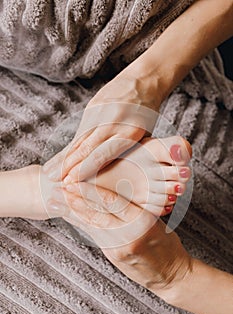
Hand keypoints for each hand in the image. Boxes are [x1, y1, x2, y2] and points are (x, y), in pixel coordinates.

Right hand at [43, 75, 158, 182]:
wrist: (143, 79)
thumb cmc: (147, 113)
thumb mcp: (145, 134)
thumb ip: (127, 151)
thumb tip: (108, 173)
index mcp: (130, 131)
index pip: (102, 154)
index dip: (84, 169)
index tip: (71, 182)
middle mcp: (112, 122)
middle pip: (86, 148)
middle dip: (68, 167)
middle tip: (55, 181)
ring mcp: (100, 113)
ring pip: (78, 140)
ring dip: (63, 159)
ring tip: (49, 172)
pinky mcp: (92, 107)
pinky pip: (79, 131)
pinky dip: (68, 147)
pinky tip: (59, 159)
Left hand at [47, 182, 191, 293]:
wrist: (170, 274)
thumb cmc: (167, 243)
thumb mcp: (155, 221)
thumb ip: (134, 208)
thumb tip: (109, 192)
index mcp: (142, 222)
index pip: (112, 202)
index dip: (91, 190)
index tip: (76, 179)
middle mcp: (128, 235)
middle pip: (96, 213)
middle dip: (74, 199)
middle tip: (58, 187)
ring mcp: (118, 248)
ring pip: (90, 225)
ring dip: (71, 212)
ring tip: (55, 200)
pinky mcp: (112, 255)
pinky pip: (93, 235)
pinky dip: (80, 223)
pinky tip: (68, 215)